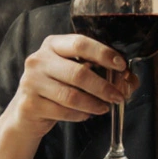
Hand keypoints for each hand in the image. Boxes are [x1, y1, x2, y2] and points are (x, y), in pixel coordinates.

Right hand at [1, 34, 138, 138]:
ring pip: (71, 96)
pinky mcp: (29, 104)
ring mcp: (31, 82)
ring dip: (94, 104)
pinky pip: (63, 112)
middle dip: (104, 87)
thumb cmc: (57, 86)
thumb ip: (101, 71)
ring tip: (105, 108)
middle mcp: (39, 60)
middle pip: (78, 73)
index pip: (80, 43)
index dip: (103, 54)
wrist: (27, 111)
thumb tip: (130, 79)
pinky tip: (86, 114)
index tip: (121, 65)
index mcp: (53, 44)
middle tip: (118, 96)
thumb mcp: (75, 72)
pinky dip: (80, 115)